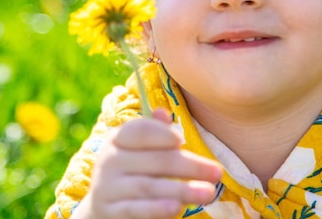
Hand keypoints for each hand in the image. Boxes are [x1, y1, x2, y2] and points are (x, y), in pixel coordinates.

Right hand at [73, 108, 222, 218]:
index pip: (140, 131)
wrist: (104, 205)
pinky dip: (157, 208)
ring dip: (181, 189)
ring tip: (208, 192)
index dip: (161, 134)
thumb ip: (154, 132)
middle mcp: (110, 160)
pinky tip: (177, 208)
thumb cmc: (132, 170)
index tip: (182, 140)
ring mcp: (108, 187)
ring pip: (148, 186)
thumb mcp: (139, 148)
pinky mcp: (111, 211)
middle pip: (154, 160)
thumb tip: (164, 112)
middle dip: (189, 165)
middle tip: (217, 172)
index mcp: (118, 139)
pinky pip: (136, 209)